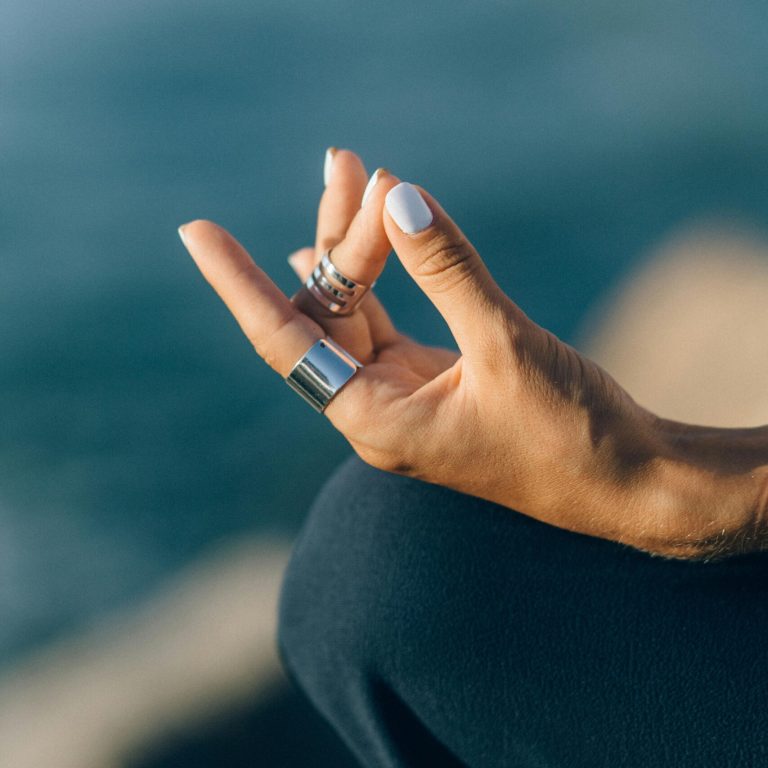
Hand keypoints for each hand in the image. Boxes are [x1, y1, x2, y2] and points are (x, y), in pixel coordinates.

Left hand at [179, 149, 767, 560]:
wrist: (626, 481)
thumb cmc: (570, 435)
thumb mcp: (506, 346)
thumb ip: (449, 271)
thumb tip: (400, 199)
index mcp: (377, 421)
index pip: (285, 342)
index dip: (239, 284)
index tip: (195, 233)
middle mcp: (377, 411)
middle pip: (327, 313)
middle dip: (335, 237)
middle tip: (349, 162)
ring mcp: (403, 396)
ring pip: (357, 312)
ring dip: (357, 248)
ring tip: (357, 173)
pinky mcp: (434, 381)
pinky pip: (385, 321)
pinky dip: (376, 277)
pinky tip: (355, 240)